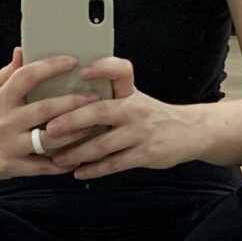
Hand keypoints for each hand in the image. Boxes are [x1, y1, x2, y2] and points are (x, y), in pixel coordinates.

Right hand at [0, 48, 89, 179]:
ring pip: (48, 139)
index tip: (72, 62)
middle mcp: (5, 121)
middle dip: (73, 103)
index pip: (27, 76)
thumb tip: (23, 50)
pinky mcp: (12, 166)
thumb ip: (8, 72)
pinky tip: (78, 157)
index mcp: (0, 98)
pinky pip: (43, 166)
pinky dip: (62, 163)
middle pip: (44, 109)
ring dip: (74, 133)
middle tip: (94, 98)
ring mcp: (9, 145)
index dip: (50, 67)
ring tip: (92, 126)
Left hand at [43, 58, 200, 180]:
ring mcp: (140, 132)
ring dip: (77, 152)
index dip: (102, 68)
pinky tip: (79, 171)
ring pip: (102, 144)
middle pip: (100, 111)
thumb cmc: (154, 115)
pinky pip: (113, 163)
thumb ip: (110, 97)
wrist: (191, 132)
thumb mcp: (136, 98)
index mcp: (131, 92)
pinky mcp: (145, 154)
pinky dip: (94, 169)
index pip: (120, 71)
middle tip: (50, 129)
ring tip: (58, 158)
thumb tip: (69, 100)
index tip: (82, 72)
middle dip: (71, 121)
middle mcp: (135, 109)